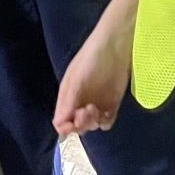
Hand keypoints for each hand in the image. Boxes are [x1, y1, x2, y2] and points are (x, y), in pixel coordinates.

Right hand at [54, 20, 132, 136]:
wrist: (114, 47)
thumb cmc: (89, 60)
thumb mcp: (75, 80)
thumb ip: (68, 102)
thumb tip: (59, 126)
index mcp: (68, 98)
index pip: (62, 122)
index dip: (66, 128)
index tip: (73, 124)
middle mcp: (81, 103)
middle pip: (77, 127)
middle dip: (81, 124)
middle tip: (88, 110)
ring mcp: (97, 104)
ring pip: (92, 126)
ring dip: (93, 123)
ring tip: (96, 108)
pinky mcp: (112, 104)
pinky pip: (107, 122)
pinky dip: (106, 122)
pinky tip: (107, 112)